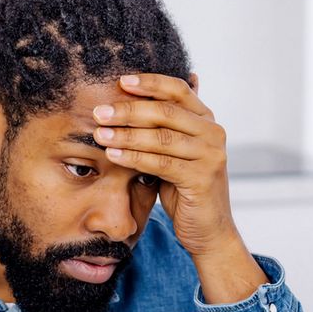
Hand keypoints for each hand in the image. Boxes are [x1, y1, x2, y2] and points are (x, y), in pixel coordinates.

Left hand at [93, 73, 264, 301]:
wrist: (208, 230)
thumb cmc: (185, 189)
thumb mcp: (174, 152)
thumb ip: (163, 126)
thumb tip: (135, 93)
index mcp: (206, 120)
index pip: (178, 90)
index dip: (149, 82)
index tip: (120, 81)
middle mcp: (213, 133)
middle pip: (166, 111)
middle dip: (129, 110)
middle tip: (99, 112)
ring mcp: (210, 155)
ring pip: (161, 137)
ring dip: (126, 134)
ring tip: (99, 133)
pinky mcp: (202, 178)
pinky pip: (161, 163)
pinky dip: (134, 157)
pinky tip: (113, 154)